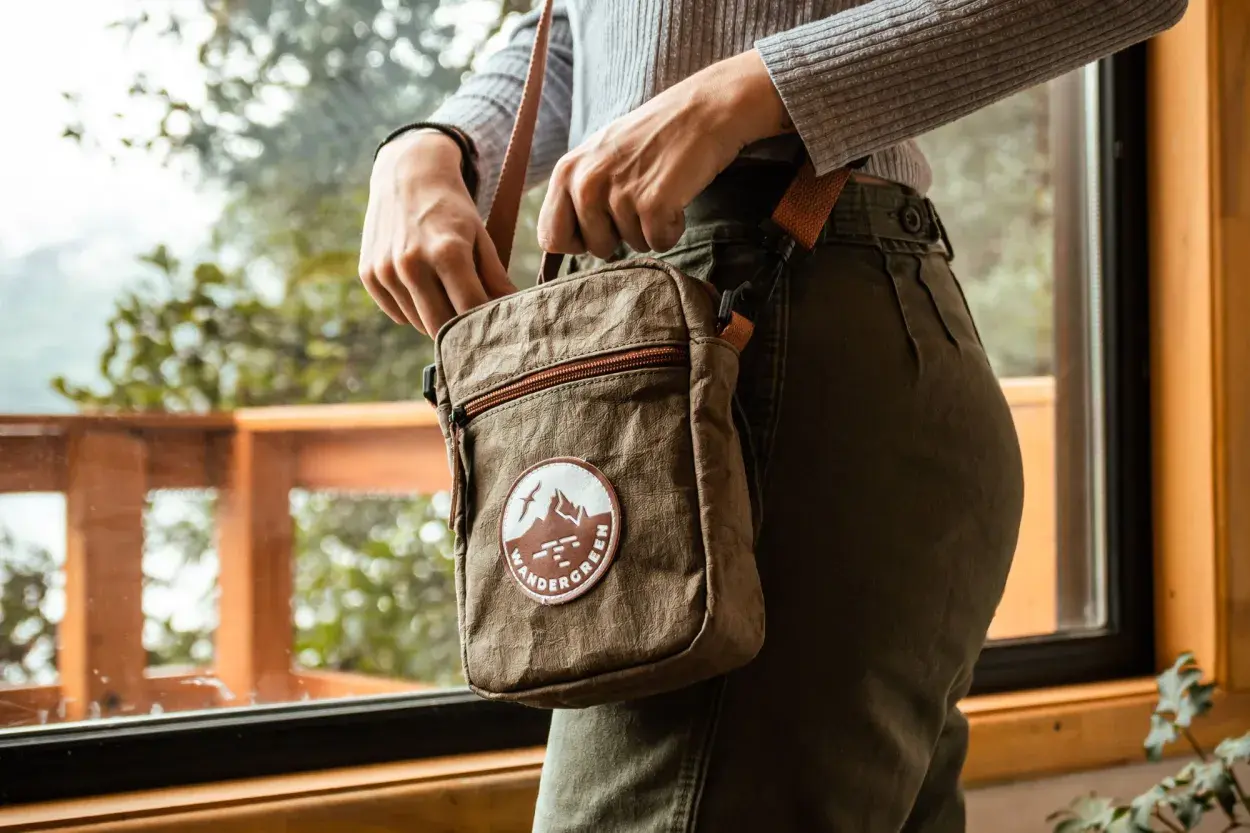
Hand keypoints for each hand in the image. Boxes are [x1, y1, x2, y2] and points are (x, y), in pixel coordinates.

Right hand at [359, 130, 515, 333]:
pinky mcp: (369, 275)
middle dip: (460, 330)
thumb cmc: (451, 208)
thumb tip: (513, 311)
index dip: (485, 324)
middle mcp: (412, 263)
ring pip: (418, 324)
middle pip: (441, 326)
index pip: (470, 310)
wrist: (407, 174)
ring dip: (436, 319)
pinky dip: (412, 311)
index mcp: (447, 252)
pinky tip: (421, 287)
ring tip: (446, 296)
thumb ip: (496, 277)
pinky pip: (397, 315)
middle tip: (472, 324)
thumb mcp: (480, 236)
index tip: (495, 329)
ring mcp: (386, 270)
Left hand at [538, 49, 792, 256]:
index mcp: (566, 171)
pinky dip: (673, 229)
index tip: (602, 224)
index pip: (551, 237)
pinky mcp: (653, 205)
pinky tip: (677, 198)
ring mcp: (619, 194)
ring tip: (660, 187)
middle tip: (639, 198)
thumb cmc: (652, 135)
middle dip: (620, 236)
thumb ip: (576, 192)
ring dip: (650, 227)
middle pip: (594, 248)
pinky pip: (659, 244)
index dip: (579, 240)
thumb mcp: (598, 156)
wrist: (702, 110)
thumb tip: (559, 243)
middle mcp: (586, 183)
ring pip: (631, 245)